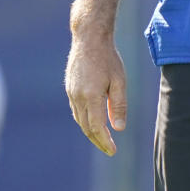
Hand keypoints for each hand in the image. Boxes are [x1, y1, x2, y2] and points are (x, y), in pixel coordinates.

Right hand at [64, 29, 127, 154]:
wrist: (89, 39)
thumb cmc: (108, 58)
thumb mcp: (119, 81)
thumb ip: (118, 105)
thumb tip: (119, 128)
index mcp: (91, 96)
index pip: (96, 127)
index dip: (104, 141)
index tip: (113, 151)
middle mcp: (77, 97)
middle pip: (86, 127)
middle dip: (98, 141)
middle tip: (110, 150)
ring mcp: (71, 93)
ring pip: (79, 120)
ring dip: (90, 132)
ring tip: (103, 140)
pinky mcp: (69, 89)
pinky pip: (76, 110)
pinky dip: (84, 121)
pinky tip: (93, 123)